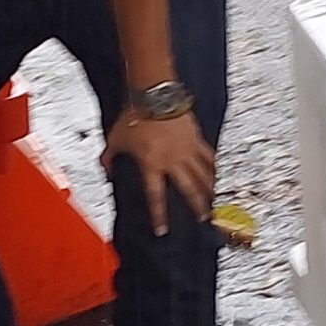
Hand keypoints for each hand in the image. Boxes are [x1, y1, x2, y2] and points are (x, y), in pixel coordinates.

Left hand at [103, 108, 215, 237]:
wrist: (154, 93)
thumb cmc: (133, 115)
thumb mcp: (115, 139)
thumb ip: (109, 159)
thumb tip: (107, 171)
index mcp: (151, 164)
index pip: (155, 196)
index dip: (159, 216)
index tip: (162, 231)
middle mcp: (172, 161)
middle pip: (189, 189)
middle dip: (197, 206)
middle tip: (204, 219)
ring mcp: (187, 150)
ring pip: (203, 175)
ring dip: (209, 190)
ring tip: (215, 203)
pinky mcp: (196, 138)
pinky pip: (208, 157)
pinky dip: (214, 168)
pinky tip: (219, 176)